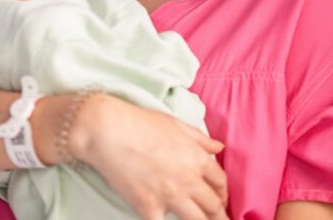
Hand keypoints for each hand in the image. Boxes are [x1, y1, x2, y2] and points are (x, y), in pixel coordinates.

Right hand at [72, 94, 229, 219]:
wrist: (108, 131)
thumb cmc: (141, 123)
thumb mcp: (176, 124)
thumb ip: (200, 139)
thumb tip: (219, 148)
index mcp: (197, 158)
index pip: (221, 181)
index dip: (224, 193)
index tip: (222, 199)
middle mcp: (188, 179)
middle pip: (214, 205)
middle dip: (220, 215)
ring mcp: (170, 196)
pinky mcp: (148, 208)